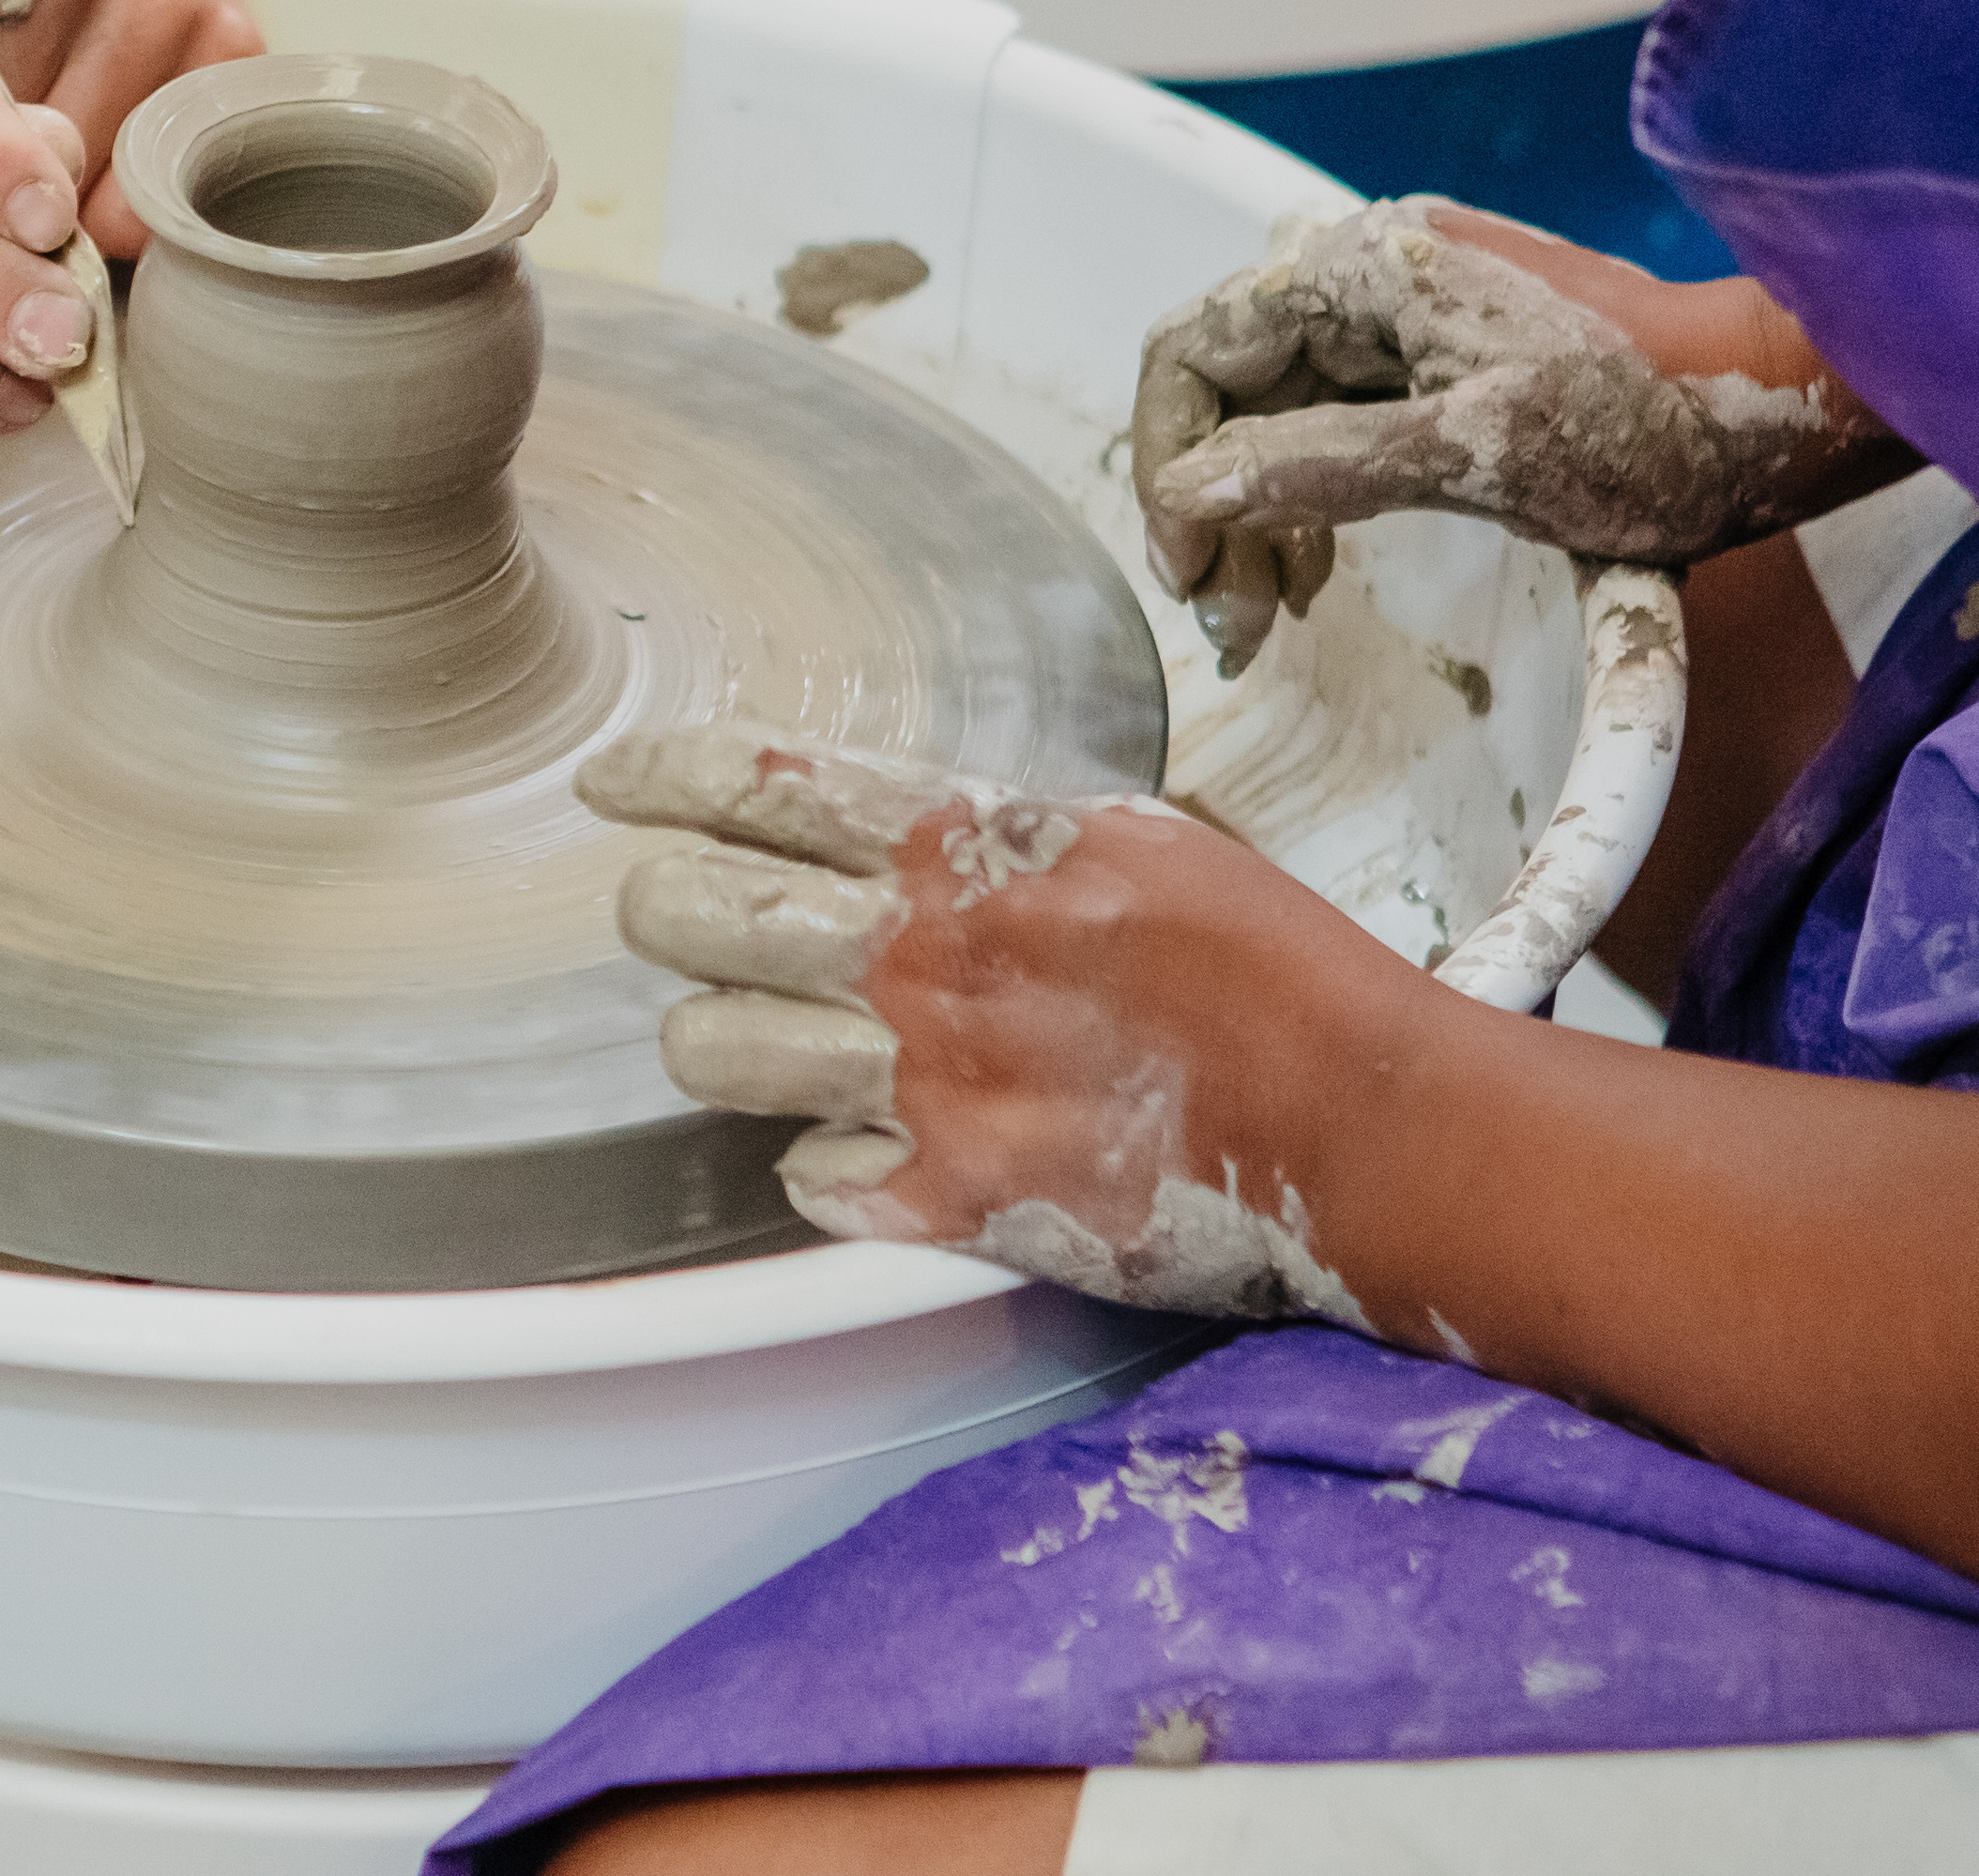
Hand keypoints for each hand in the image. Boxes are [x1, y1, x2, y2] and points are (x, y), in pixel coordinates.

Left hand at [583, 721, 1410, 1319]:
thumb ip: (1003, 842)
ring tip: (745, 1035)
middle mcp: (930, 956)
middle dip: (661, 906)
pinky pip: (806, 1180)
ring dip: (712, 1036)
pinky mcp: (954, 1202)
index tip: (613, 784)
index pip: (767, 786)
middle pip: (697, 911)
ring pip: (710, 1049)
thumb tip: (915, 836)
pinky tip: (856, 1149)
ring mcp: (931, 1085)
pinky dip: (818, 1165)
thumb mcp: (1138, 846)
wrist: (1366, 1118)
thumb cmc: (1277, 973)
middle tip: (667, 911)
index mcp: (978, 847)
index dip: (664, 778)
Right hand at [1130, 198, 1905, 674]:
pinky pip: (1334, 413)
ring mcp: (1411, 305)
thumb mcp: (1473, 457)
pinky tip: (1323, 564)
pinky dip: (1309, 490)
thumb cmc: (1651, 421)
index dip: (1166, 467)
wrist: (1783, 402)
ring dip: (1254, 507)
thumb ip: (1317, 467)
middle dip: (1209, 503)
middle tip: (1238, 618)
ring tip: (1276, 608)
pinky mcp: (1448, 347)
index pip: (1190, 352)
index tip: (1193, 574)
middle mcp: (1371, 268)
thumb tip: (1192, 494)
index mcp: (1361, 268)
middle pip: (1224, 383)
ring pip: (1274, 405)